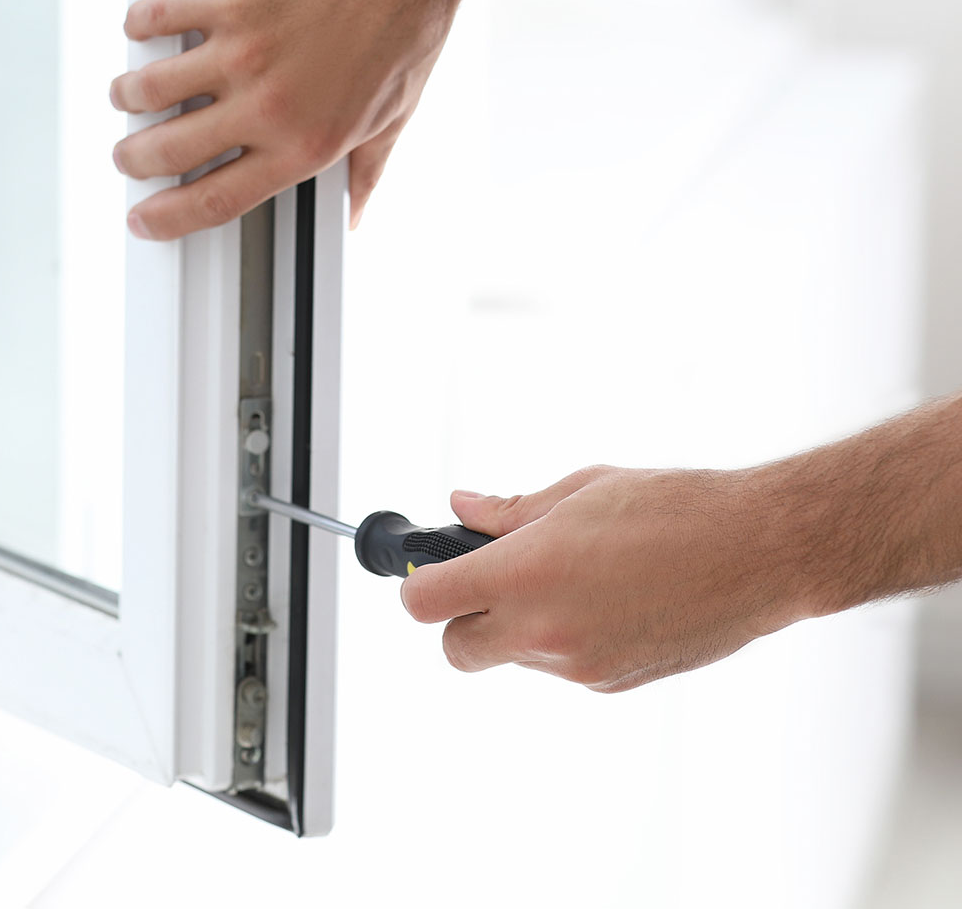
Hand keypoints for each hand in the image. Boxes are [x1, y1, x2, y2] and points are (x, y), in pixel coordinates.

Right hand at [108, 0, 485, 239]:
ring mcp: (244, 53)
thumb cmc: (407, 27)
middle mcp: (269, 106)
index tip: (146, 218)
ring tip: (129, 94)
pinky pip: (160, 20)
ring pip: (150, 90)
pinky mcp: (230, 0)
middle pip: (168, 152)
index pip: (217, 200)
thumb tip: (356, 210)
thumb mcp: (393, 117)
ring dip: (129, 96)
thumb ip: (365, 170)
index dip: (169, 217)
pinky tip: (145, 29)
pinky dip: (142, 26)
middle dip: (134, 160)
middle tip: (129, 156)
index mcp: (306, 145)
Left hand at [401, 465, 810, 691]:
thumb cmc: (676, 509)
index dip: (416, 583)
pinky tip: (604, 598)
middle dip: (458, 617)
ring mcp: (578, 667)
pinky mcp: (611, 684)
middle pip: (455, 650)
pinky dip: (563, 639)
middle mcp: (545, 630)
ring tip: (570, 575)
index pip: (425, 602)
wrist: (758, 554)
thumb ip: (510, 510)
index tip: (426, 568)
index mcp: (527, 573)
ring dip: (518, 625)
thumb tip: (463, 506)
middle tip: (489, 578)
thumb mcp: (580, 490)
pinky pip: (561, 667)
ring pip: (512, 658)